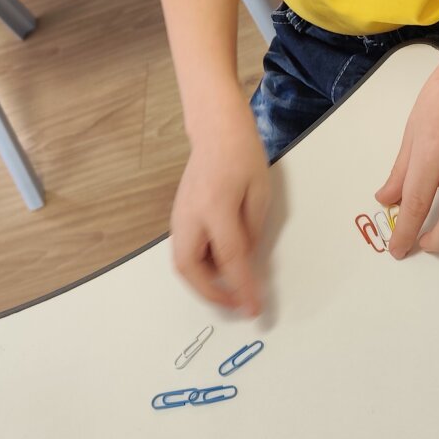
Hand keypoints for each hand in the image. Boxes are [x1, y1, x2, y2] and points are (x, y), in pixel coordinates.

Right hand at [171, 104, 269, 315]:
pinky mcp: (178, 215)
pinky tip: (219, 263)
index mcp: (216, 207)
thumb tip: (246, 261)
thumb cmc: (242, 154)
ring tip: (229, 286)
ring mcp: (179, 215)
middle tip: (235, 302)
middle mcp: (190, 215)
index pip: (230, 259)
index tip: (253, 309)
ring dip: (202, 282)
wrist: (215, 129)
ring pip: (181, 262)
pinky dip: (199, 266)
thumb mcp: (260, 192)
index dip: (242, 288)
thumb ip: (252, 230)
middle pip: (188, 267)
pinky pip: (184, 249)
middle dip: (209, 293)